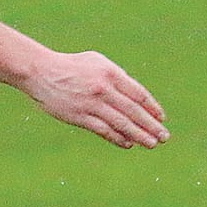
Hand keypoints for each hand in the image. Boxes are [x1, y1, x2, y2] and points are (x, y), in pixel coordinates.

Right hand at [22, 49, 168, 148]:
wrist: (41, 72)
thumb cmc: (72, 66)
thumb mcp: (98, 62)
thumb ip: (118, 76)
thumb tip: (136, 95)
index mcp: (111, 73)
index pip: (138, 94)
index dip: (152, 108)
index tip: (162, 118)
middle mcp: (103, 89)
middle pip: (133, 111)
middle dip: (151, 125)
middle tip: (164, 137)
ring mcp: (91, 104)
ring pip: (121, 123)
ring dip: (139, 135)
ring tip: (152, 144)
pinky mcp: (79, 116)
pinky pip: (103, 130)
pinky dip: (118, 138)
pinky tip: (128, 144)